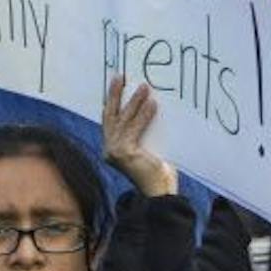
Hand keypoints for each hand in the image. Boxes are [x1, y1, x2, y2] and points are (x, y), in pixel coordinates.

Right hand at [101, 76, 177, 197]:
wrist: (161, 193)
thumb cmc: (158, 171)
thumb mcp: (148, 146)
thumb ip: (144, 130)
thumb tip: (152, 103)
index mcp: (112, 148)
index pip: (110, 119)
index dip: (113, 100)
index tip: (118, 82)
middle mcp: (108, 150)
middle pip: (110, 115)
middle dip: (115, 94)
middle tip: (121, 76)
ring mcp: (114, 153)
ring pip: (123, 120)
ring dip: (134, 102)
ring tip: (144, 87)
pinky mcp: (124, 154)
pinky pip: (134, 129)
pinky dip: (143, 115)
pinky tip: (152, 104)